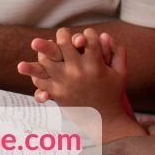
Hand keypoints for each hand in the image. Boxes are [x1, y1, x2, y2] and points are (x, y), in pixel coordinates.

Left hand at [18, 28, 141, 141]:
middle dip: (62, 35)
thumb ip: (117, 51)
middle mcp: (78, 71)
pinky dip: (36, 74)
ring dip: (43, 50)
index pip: (89, 38)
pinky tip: (34, 67)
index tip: (86, 36)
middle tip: (62, 35)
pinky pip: (40, 80)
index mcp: (95, 64)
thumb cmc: (112, 93)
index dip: (88, 34)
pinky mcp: (56, 93)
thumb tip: (104, 35)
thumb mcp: (120, 72)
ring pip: (46, 60)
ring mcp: (65, 82)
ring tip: (38, 44)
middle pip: (64, 44)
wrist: (104, 120)